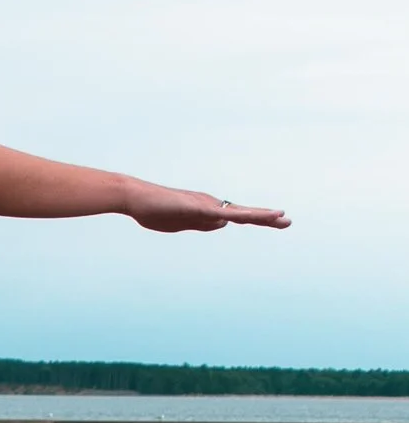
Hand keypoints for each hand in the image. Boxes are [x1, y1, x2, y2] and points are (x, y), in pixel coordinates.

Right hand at [125, 184, 289, 232]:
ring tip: (282, 218)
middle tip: (287, 221)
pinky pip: (227, 214)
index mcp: (205, 210)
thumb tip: (222, 225)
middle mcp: (211, 205)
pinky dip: (246, 215)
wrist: (135, 197)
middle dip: (266, 218)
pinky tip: (259, 217)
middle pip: (243, 213)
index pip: (235, 216)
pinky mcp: (201, 208)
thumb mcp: (180, 223)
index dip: (255, 219)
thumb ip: (201, 225)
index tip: (273, 221)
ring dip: (262, 217)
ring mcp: (207, 205)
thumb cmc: (151, 209)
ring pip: (240, 213)